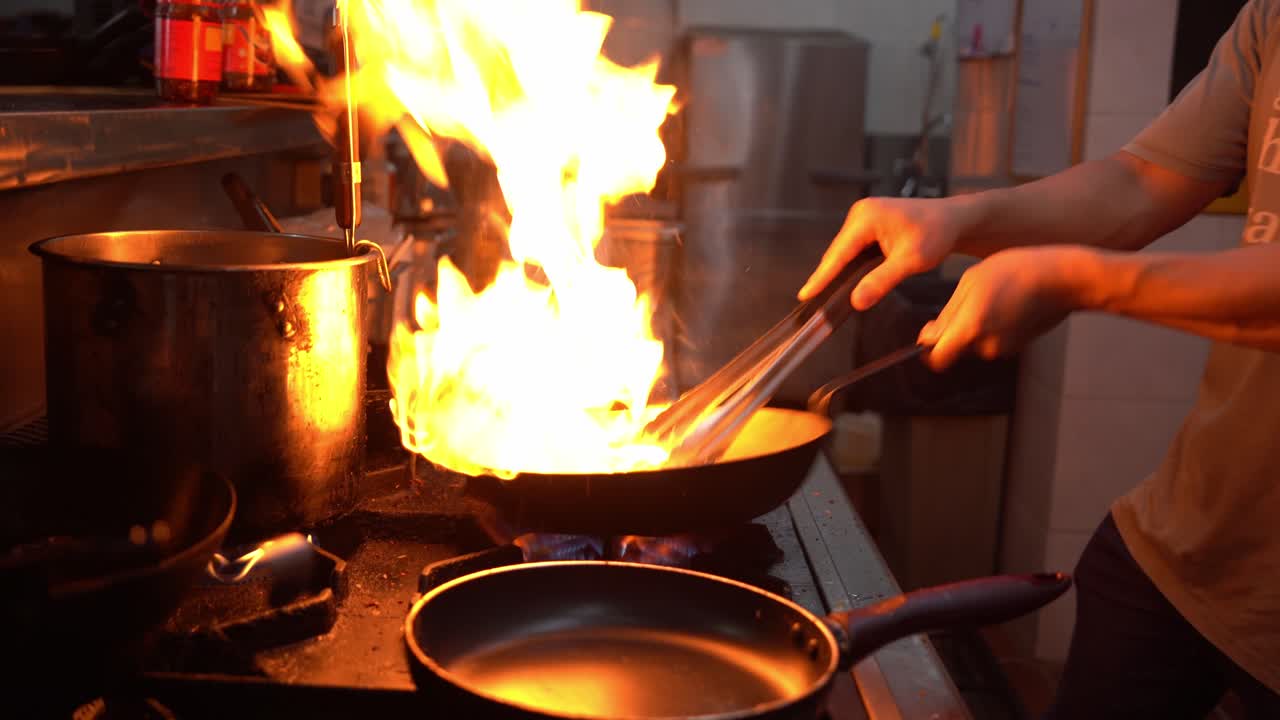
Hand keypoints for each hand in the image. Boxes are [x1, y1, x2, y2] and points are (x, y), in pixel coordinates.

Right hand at [798, 196, 975, 309]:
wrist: (955, 219)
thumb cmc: (938, 234)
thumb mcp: (911, 261)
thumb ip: (882, 281)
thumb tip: (856, 301)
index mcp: (867, 217)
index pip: (838, 253)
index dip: (821, 276)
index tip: (805, 294)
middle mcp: (860, 212)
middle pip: (838, 251)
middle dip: (827, 275)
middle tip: (810, 300)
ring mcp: (863, 216)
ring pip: (844, 250)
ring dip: (838, 270)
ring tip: (821, 293)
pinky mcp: (869, 222)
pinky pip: (853, 247)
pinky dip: (849, 264)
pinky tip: (844, 280)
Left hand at [918, 246, 1097, 370]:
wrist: (1064, 278)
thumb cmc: (1016, 270)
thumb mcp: (972, 281)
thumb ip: (948, 314)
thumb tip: (928, 338)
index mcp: (970, 327)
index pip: (937, 359)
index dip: (927, 350)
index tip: (928, 332)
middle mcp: (986, 345)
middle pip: (954, 349)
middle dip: (952, 332)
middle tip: (966, 302)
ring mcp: (1004, 349)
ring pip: (973, 344)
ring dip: (973, 327)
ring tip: (991, 297)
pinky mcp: (1017, 346)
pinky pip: (992, 341)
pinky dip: (991, 327)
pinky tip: (1005, 304)